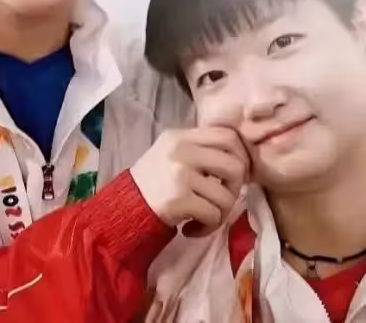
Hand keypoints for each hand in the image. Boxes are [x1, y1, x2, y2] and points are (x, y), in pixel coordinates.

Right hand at [130, 127, 249, 237]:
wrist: (125, 206)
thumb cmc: (154, 180)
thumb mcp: (173, 152)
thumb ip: (200, 148)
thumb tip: (241, 160)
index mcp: (182, 136)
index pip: (228, 136)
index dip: (241, 156)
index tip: (235, 175)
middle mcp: (182, 151)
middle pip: (235, 166)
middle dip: (235, 188)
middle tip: (222, 200)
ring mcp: (180, 175)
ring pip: (226, 196)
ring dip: (221, 214)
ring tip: (205, 218)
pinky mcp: (179, 200)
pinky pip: (213, 215)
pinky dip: (208, 227)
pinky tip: (193, 229)